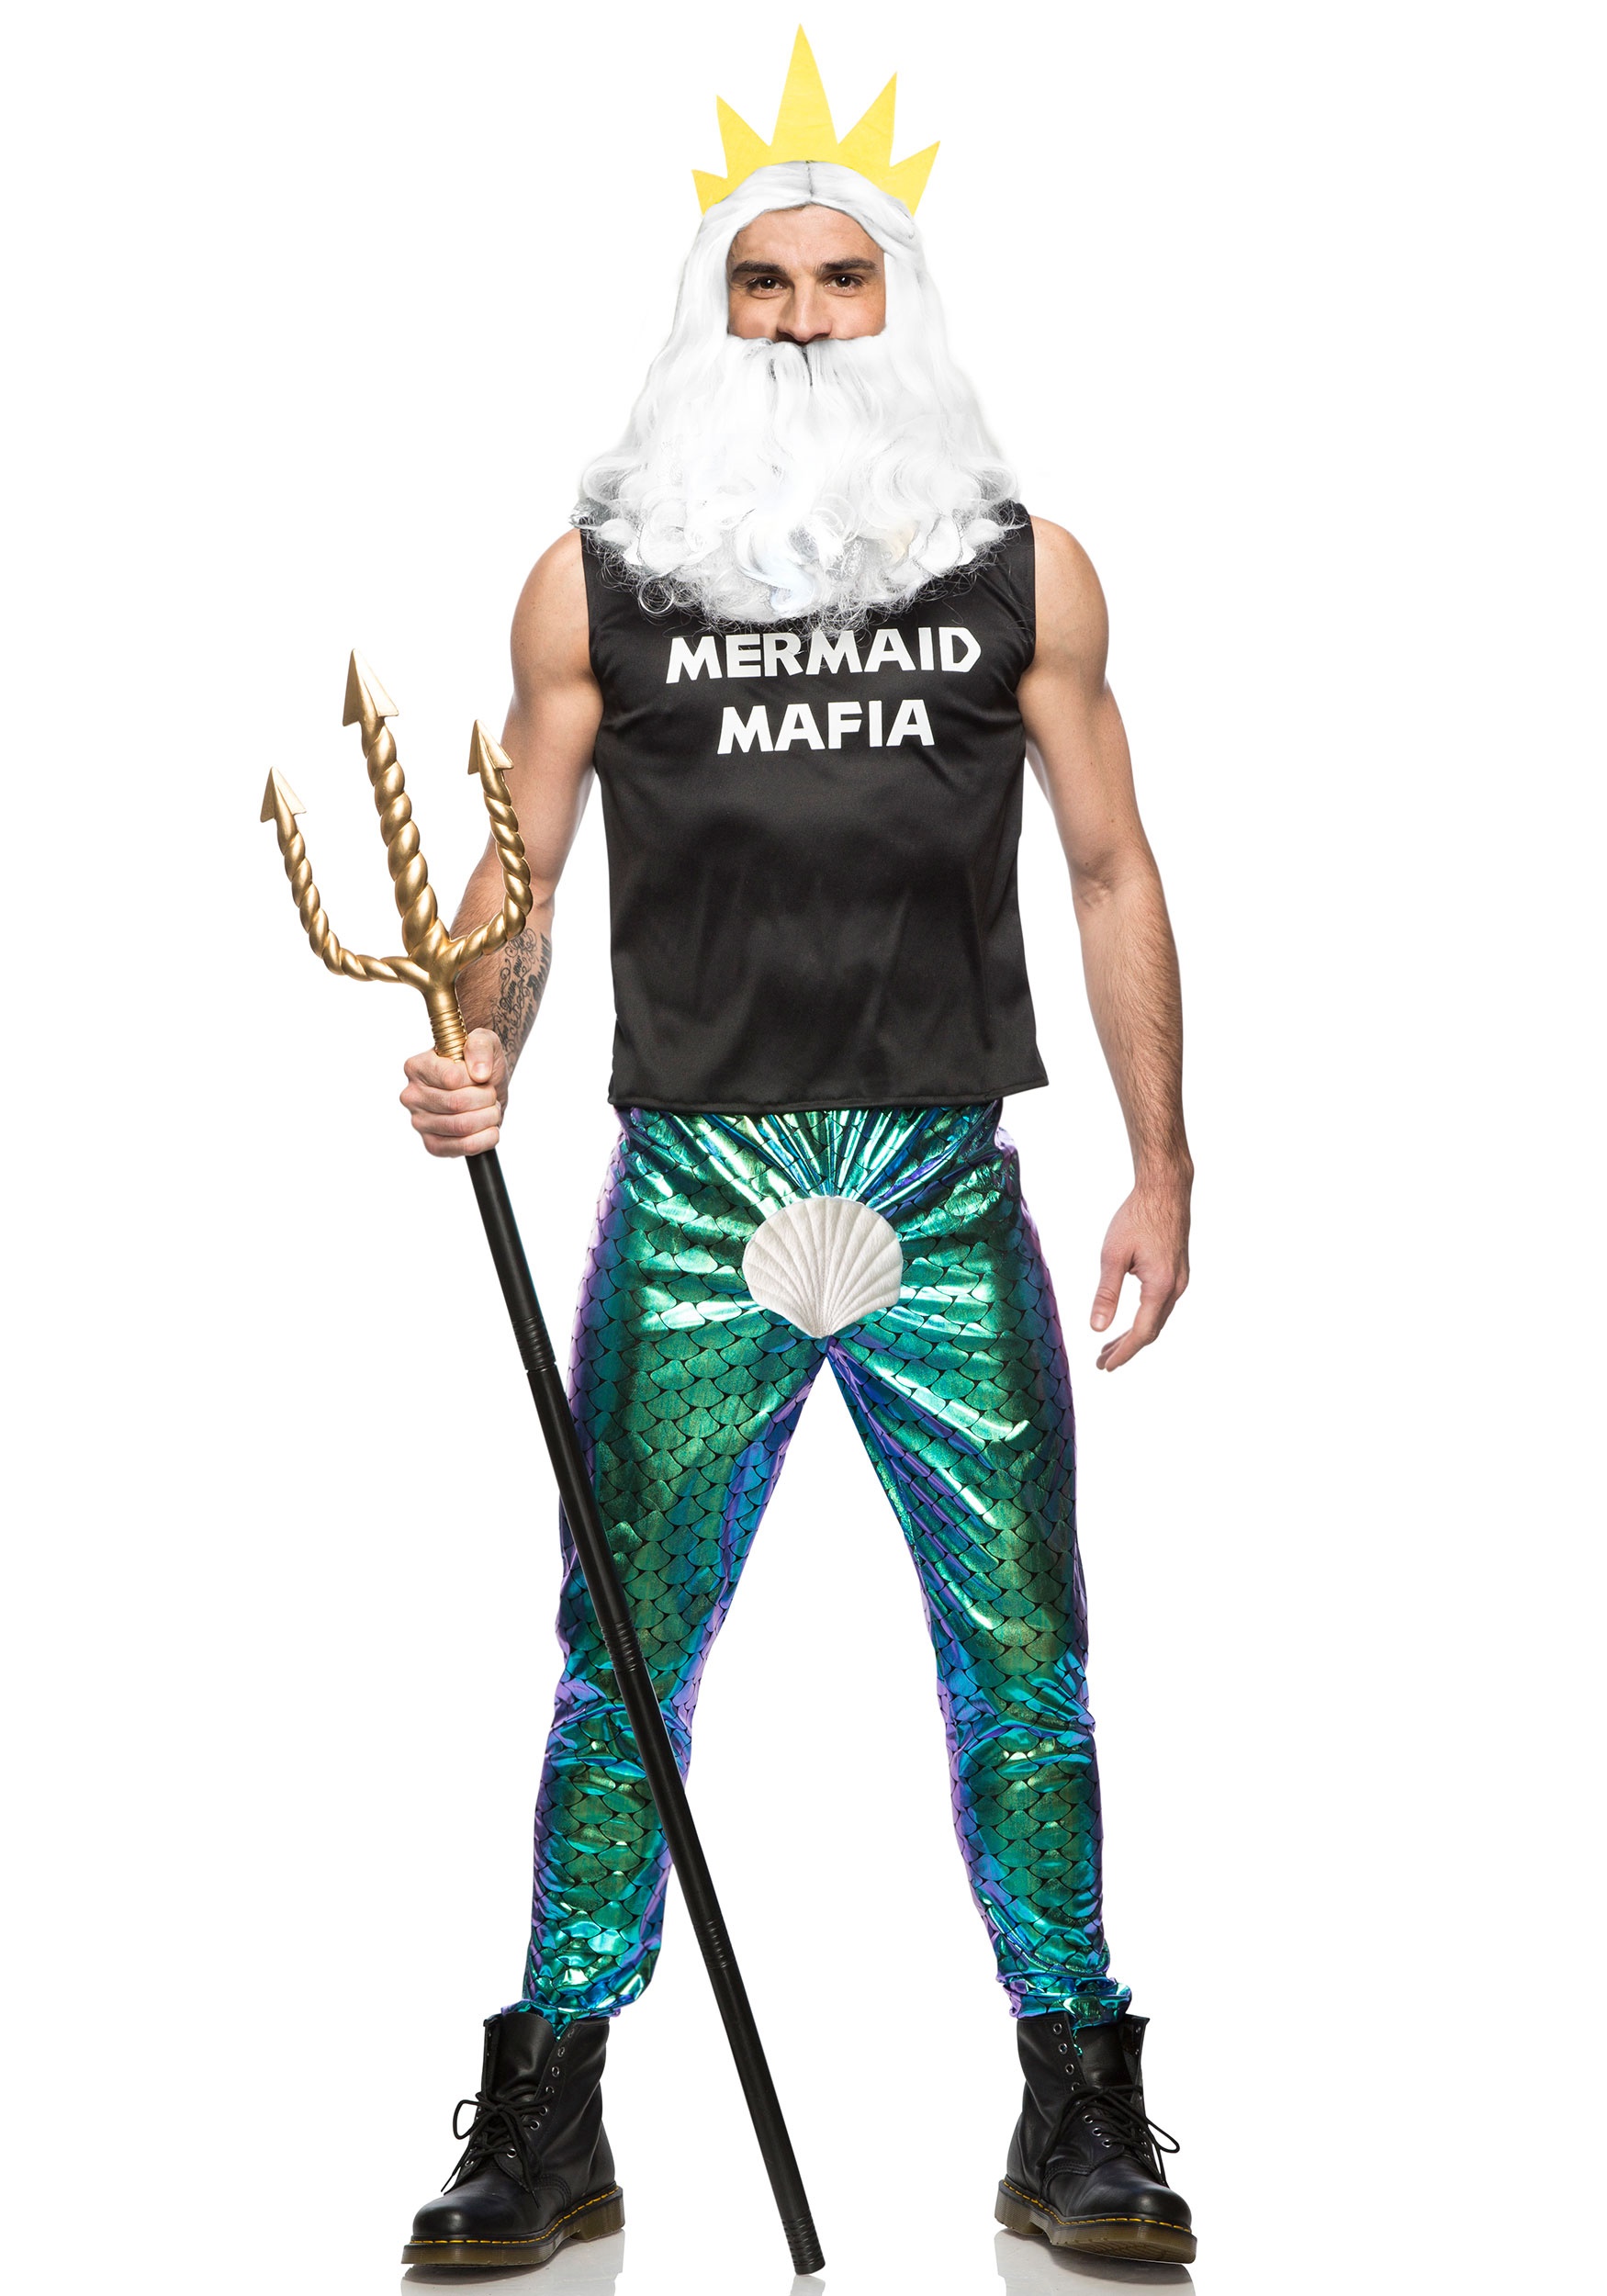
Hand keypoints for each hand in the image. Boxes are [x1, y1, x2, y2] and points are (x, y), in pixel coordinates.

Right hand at [399, 1028, 507, 1157]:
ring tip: (490, 1107)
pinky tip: (489, 1126)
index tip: (481, 1074)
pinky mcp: (433, 1145)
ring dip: (489, 1116)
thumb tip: (479, 1073)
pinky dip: (486, 1137)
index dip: (476, 1078)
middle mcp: (412, 1096)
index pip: (452, 1078)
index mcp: (416, 1067)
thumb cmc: (477, 1063)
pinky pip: (464, 1148)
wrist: (481, 1086)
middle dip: (486, 1098)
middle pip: (457, 1104)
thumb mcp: (484, 1041)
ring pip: (463, 1126)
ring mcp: (419, 1123)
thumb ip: (481, 1046)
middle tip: (490, 1093)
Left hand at [1090, 1174, 1190, 1370]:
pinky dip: (1143, 1318)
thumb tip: (1096, 1328)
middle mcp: (1176, 1287)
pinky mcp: (1178, 1272)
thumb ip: (1106, 1293)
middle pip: (1151, 1330)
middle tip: (1102, 1362)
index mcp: (1160, 1286)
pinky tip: (1128, 1320)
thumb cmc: (1137, 1217)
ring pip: (1157, 1319)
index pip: (1142, 1333)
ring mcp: (1180, 1280)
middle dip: (1126, 1349)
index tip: (1105, 1367)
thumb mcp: (1113, 1254)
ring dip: (1134, 1335)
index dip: (1124, 1353)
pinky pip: (1161, 1305)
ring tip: (1108, 1347)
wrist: (1165, 1190)